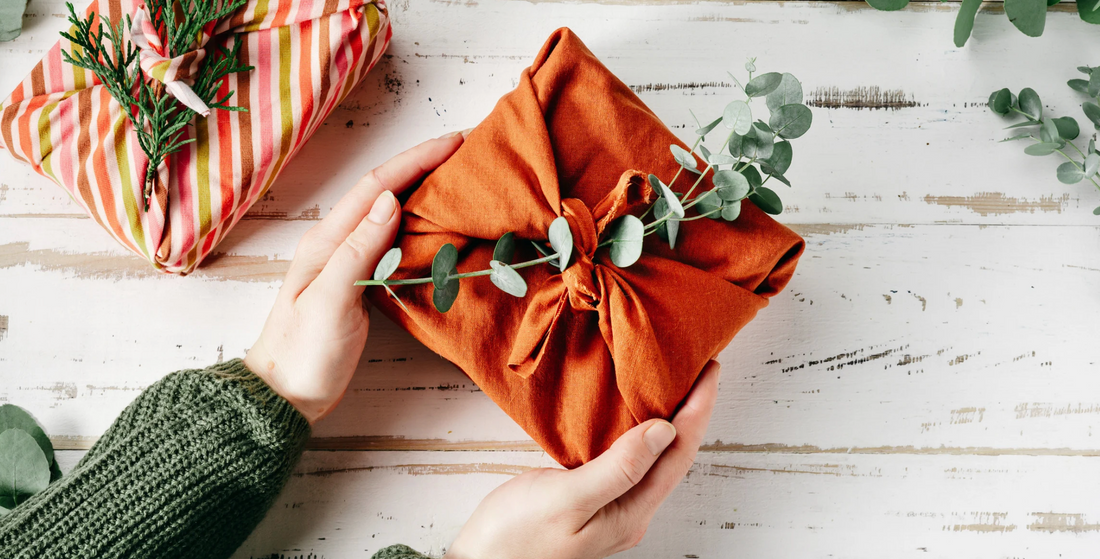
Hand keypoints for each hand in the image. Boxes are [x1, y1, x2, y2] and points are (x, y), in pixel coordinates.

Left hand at [244, 132, 464, 423]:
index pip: (377, 187)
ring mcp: (349, 261)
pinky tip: (439, 225)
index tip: (454, 143)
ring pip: (392, 213)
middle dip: (424, 165)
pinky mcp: (361, 282)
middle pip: (386, 191)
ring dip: (424, 191)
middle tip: (467, 152)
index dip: (416, 160)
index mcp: (327, 240)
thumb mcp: (330, 301)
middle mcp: (337, 242)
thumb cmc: (302, 352)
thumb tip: (390, 201)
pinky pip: (395, 240)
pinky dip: (420, 224)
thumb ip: (357, 250)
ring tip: (461, 179)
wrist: (285, 393)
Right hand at [446, 360, 720, 558]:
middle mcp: (628, 512)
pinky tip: (628, 414)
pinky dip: (635, 430)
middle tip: (698, 368)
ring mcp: (610, 507)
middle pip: (674, 456)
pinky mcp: (589, 500)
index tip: (709, 370)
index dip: (698, 410)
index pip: (679, 454)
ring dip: (666, 419)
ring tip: (671, 383)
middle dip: (690, 411)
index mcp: (630, 513)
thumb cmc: (514, 540)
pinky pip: (626, 460)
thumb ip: (618, 468)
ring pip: (651, 457)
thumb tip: (664, 431)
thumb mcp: (567, 500)